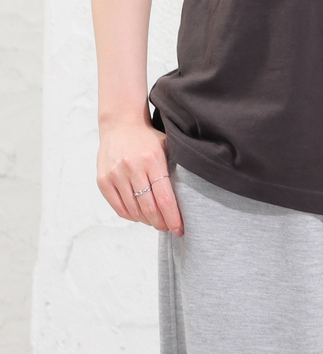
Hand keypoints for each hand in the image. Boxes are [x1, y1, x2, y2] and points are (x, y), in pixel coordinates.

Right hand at [97, 116, 183, 235]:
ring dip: (147, 221)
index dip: (173, 218)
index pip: (165, 198)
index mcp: (153, 159)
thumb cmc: (148, 137)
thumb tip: (187, 198)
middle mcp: (133, 167)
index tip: (179, 229)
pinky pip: (119, 207)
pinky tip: (140, 216)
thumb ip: (174, 168)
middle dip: (161, 223)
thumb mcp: (166, 146)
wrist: (120, 124)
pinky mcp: (103, 180)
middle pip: (149, 207)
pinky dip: (131, 216)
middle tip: (168, 228)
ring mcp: (116, 174)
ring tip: (156, 222)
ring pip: (134, 210)